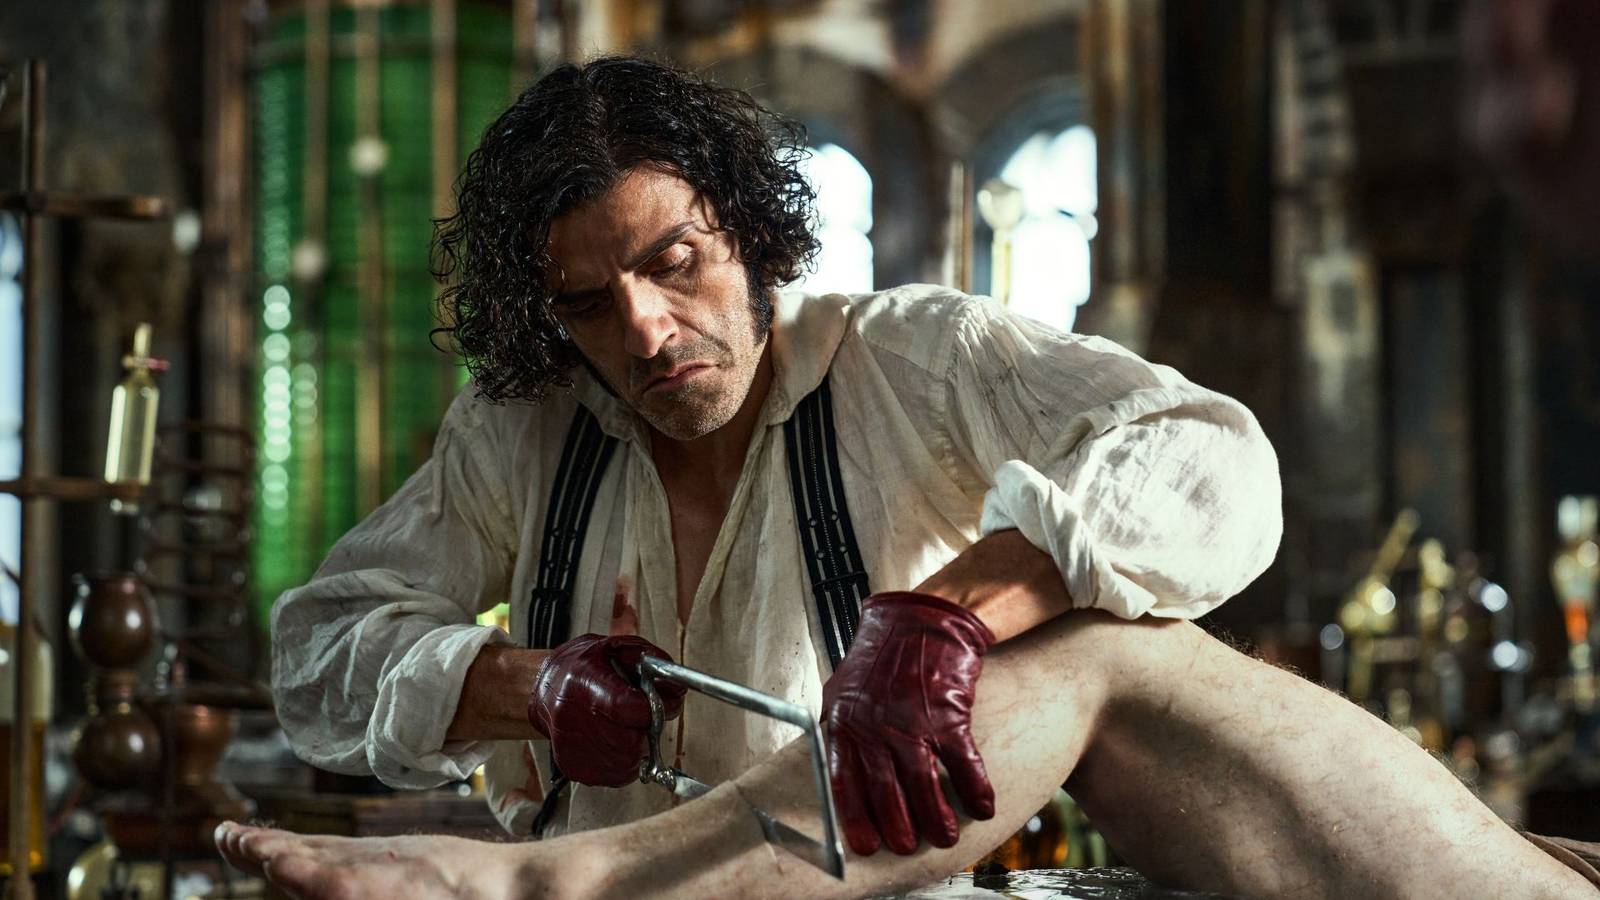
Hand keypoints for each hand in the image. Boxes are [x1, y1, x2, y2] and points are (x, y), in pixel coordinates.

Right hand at [527, 633, 686, 786]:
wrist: (542, 690)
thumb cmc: (581, 667)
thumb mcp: (617, 648)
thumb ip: (652, 663)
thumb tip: (677, 688)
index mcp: (584, 683)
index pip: (628, 708)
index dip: (654, 709)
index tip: (662, 704)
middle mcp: (573, 719)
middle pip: (631, 740)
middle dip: (645, 728)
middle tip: (639, 715)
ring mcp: (571, 748)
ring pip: (627, 762)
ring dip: (636, 746)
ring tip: (624, 726)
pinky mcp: (574, 768)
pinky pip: (615, 775)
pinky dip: (623, 761)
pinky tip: (613, 741)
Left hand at [823, 591, 995, 855]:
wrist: (923, 618)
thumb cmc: (884, 654)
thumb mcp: (844, 687)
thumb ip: (842, 727)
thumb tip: (840, 766)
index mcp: (846, 722)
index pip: (844, 783)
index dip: (856, 819)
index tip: (866, 846)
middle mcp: (876, 726)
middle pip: (885, 791)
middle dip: (897, 826)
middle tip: (907, 846)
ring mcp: (912, 721)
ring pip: (923, 785)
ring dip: (937, 818)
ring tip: (944, 837)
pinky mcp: (948, 712)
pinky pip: (963, 763)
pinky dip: (975, 789)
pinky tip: (983, 807)